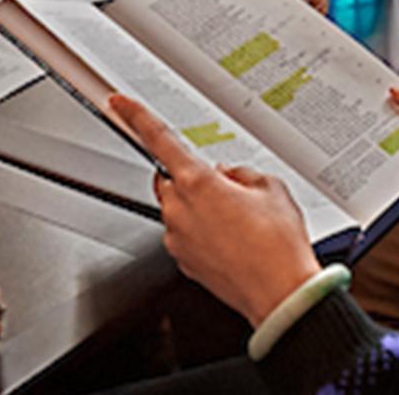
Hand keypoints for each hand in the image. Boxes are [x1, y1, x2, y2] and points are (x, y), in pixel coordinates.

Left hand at [110, 94, 321, 326]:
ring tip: (239, 223)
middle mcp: (180, 210)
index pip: (159, 139)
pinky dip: (205, 234)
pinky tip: (234, 242)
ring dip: (201, 209)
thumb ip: (241, 173)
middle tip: (227, 189)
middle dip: (191, 178)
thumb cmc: (277, 244)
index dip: (135, 116)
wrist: (280, 294)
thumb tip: (229, 176)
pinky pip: (187, 237)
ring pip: (179, 210)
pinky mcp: (185, 262)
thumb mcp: (271, 188)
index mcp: (197, 182)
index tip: (118, 103)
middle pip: (170, 180)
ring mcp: (179, 239)